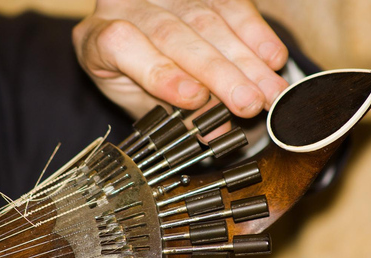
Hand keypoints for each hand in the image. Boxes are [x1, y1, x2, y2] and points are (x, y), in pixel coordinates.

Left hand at [72, 0, 288, 118]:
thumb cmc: (137, 82)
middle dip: (218, 71)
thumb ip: (176, 115)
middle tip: (250, 102)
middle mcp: (125, 5)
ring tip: (271, 92)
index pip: (122, 44)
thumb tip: (214, 132)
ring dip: (246, 59)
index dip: (160, 71)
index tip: (195, 98)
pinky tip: (273, 57)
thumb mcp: (147, 105)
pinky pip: (229, 3)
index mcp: (97, 39)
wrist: (144, 49)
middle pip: (172, 33)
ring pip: (207, 17)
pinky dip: (255, 32)